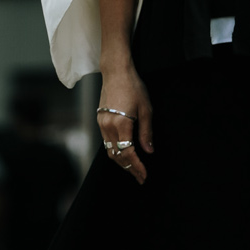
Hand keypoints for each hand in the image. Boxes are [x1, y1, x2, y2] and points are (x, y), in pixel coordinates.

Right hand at [98, 62, 153, 183]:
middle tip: (140, 177)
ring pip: (109, 151)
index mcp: (121, 124)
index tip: (144, 175)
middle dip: (129, 169)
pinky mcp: (100, 120)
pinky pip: (106, 142)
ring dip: (121, 162)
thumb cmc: (133, 87)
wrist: (116, 72)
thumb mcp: (146, 110)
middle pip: (117, 156)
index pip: (128, 153)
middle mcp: (108, 126)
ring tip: (133, 169)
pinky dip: (115, 152)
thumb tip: (149, 150)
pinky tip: (123, 154)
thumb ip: (146, 132)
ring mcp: (102, 123)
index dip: (137, 167)